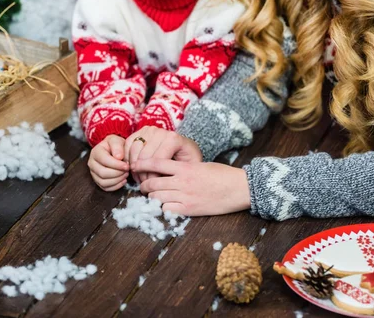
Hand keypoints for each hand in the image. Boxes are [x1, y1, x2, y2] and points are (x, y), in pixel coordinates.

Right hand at [88, 135, 128, 190]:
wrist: (114, 151)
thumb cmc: (116, 146)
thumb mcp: (116, 140)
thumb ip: (117, 146)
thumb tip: (118, 157)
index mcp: (96, 152)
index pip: (104, 161)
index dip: (117, 165)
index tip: (127, 165)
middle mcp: (92, 163)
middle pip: (103, 173)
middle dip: (118, 173)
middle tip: (127, 170)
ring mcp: (94, 173)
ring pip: (104, 182)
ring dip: (117, 180)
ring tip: (126, 174)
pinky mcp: (98, 181)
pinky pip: (106, 188)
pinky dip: (116, 186)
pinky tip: (123, 180)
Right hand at [124, 126, 202, 183]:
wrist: (185, 147)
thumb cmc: (188, 159)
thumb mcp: (189, 167)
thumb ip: (178, 172)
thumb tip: (163, 183)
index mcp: (173, 139)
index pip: (157, 161)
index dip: (153, 176)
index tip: (153, 186)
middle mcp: (160, 131)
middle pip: (144, 156)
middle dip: (143, 174)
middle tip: (145, 185)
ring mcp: (150, 130)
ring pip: (134, 151)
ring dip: (134, 167)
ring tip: (139, 178)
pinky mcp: (141, 131)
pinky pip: (128, 145)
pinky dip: (127, 158)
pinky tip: (133, 169)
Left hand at [131, 158, 250, 215]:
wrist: (239, 188)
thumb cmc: (222, 175)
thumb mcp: (201, 165)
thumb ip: (184, 168)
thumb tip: (168, 170)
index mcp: (185, 167)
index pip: (157, 163)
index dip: (142, 164)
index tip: (134, 165)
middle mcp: (182, 181)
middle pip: (152, 182)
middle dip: (144, 185)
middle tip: (143, 186)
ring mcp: (185, 196)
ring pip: (157, 197)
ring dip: (152, 197)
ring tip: (153, 196)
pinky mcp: (189, 210)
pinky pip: (167, 209)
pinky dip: (163, 207)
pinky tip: (166, 206)